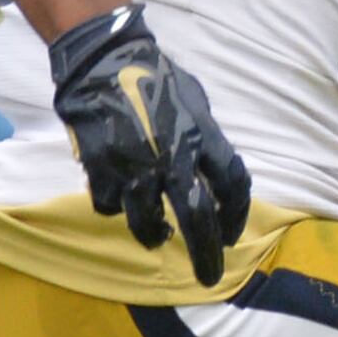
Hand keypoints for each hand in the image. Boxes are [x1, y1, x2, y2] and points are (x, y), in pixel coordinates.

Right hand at [45, 4, 249, 285]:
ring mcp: (134, 167)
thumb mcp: (194, 100)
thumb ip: (205, 137)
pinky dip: (117, 206)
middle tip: (208, 277)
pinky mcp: (101, 170)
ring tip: (158, 236)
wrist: (102, 59)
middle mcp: (171, 158)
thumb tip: (210, 170)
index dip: (236, 216)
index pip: (233, 186)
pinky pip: (111, 205)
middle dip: (205, 254)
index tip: (231, 236)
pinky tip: (122, 198)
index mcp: (201, 136)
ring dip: (155, 235)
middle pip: (197, 220)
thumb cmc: (153, 74)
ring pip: (147, 224)